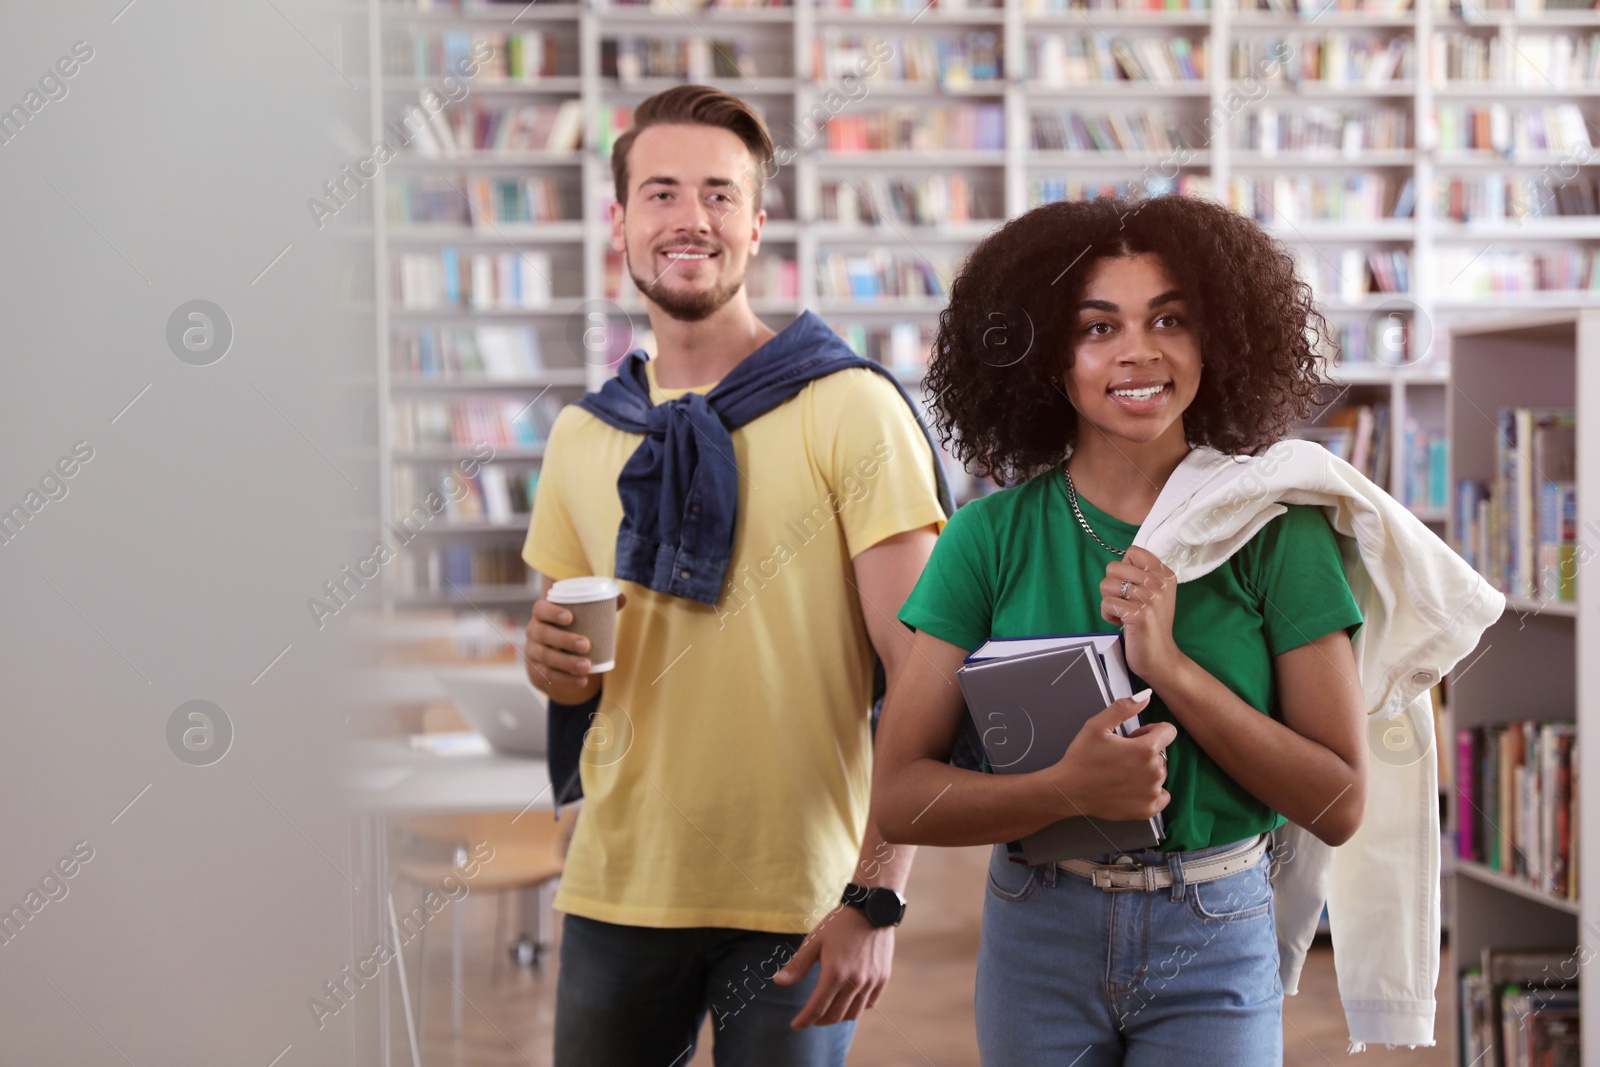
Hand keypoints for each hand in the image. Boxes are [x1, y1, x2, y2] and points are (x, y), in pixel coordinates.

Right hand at [523, 592, 625, 693]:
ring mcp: (533, 652)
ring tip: (587, 666)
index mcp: (541, 614)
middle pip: (544, 634)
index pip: (540, 609)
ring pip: (546, 657)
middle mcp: (533, 631)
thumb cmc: (569, 628)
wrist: (552, 654)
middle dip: (565, 640)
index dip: (552, 612)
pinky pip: (549, 676)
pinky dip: (566, 680)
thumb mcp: (579, 617)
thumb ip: (599, 606)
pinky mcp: (536, 670)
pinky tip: (582, 681)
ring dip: (567, 663)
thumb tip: (622, 598)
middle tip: (586, 645)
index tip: (570, 617)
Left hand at [773, 904, 894, 1028]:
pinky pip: (869, 1004)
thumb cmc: (839, 923)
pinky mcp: (883, 977)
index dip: (804, 1020)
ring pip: (853, 1014)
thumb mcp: (815, 941)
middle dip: (819, 1021)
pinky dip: (857, 1008)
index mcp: (834, 973)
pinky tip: (848, 1002)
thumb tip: (778, 982)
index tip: (795, 1025)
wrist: (871, 908)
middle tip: (810, 1017)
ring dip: (838, 1017)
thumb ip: (798, 965)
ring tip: (828, 1012)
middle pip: (835, 1015)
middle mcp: (855, 981)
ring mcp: (871, 981)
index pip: (817, 1008)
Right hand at [1044, 693, 1174, 822]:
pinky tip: (1132, 788)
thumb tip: (1146, 696)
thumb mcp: (1097, 725)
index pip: (1169, 731)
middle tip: (1122, 756)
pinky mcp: (1148, 809)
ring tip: (1122, 773)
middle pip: (1163, 753)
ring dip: (1147, 771)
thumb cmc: (1082, 758)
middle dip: (1147, 752)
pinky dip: (1151, 792)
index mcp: (1146, 749)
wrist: (1069, 791)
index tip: (1134, 737)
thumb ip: (1124, 708)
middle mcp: (1154, 772)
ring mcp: (1152, 793)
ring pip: (1161, 774)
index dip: (1151, 730)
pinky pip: (1163, 796)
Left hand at [1101, 547, 1182, 685]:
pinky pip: (1106, 603)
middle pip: (1114, 567)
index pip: (1133, 552)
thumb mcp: (1155, 594)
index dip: (1123, 568)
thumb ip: (1142, 575)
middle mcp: (1159, 584)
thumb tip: (1119, 562)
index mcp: (1165, 574)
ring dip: (1109, 601)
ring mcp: (1150, 599)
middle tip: (1125, 602)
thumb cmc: (1152, 624)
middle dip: (1111, 586)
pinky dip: (1108, 615)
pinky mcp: (1138, 615)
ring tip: (1124, 613)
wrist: (1161, 657)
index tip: (1131, 585)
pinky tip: (1122, 623)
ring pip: (1106, 585)